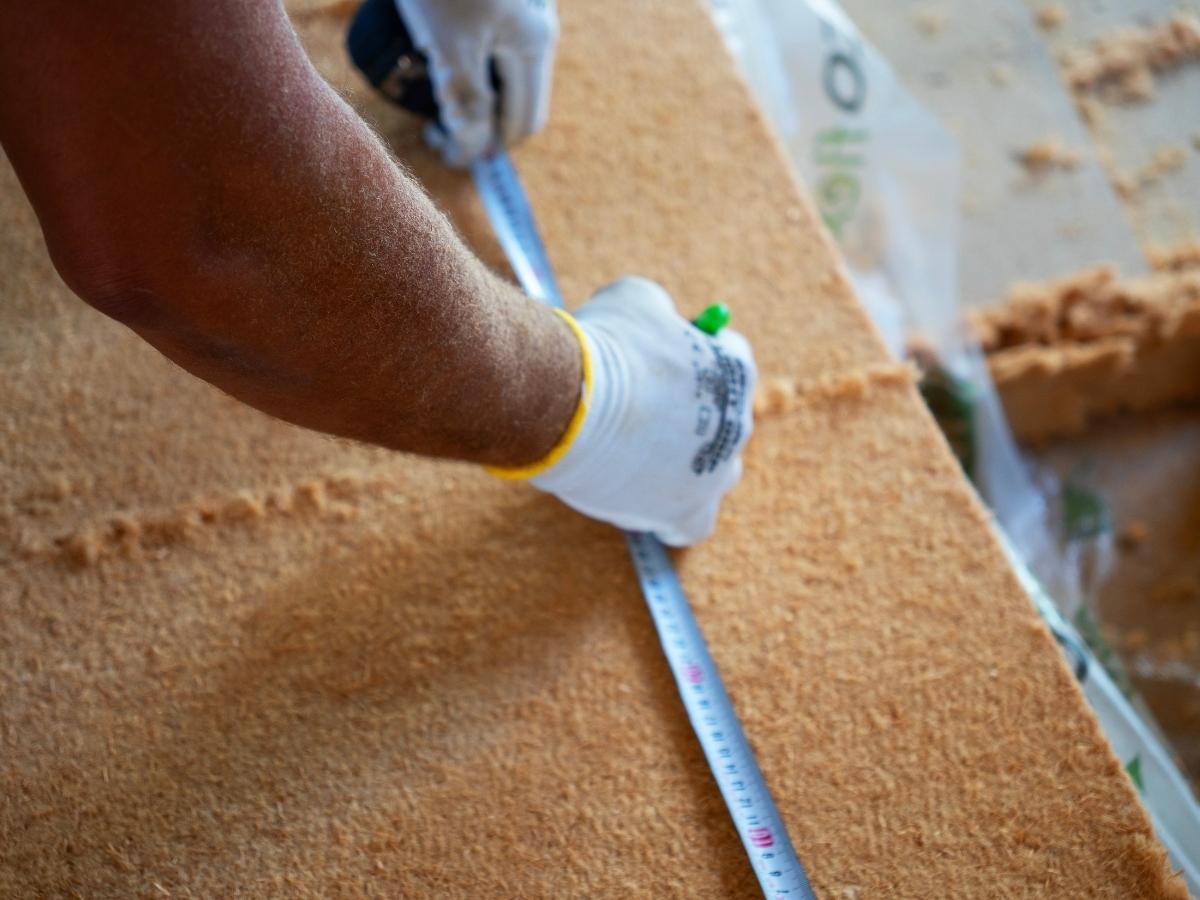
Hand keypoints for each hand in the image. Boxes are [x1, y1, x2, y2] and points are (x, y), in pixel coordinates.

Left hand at [394, 0, 557, 165]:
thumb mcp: (450, 49)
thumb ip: (467, 105)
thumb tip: (475, 155)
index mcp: (535, 45)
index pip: (524, 123)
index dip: (488, 148)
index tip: (444, 147)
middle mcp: (537, 28)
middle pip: (515, 101)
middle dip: (479, 124)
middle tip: (435, 129)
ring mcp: (522, 13)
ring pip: (503, 77)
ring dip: (475, 99)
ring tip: (437, 99)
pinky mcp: (499, 3)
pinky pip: (494, 52)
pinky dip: (472, 70)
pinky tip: (445, 65)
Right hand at [524, 278, 756, 545]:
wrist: (571, 403)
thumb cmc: (601, 346)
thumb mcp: (633, 300)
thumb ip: (656, 312)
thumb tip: (654, 322)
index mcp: (736, 369)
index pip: (731, 357)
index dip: (696, 354)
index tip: (666, 358)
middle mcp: (738, 424)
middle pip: (722, 419)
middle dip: (688, 412)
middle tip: (642, 408)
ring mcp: (717, 472)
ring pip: (713, 472)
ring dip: (684, 464)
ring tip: (634, 455)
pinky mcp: (689, 512)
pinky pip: (693, 523)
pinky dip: (673, 514)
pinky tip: (641, 499)